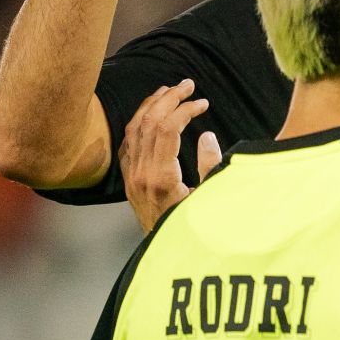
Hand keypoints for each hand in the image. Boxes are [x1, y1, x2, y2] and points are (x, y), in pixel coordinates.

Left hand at [120, 80, 220, 231]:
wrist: (168, 255)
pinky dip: (140, 120)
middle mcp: (140, 174)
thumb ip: (210, 167)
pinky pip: (128, 141)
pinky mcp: (129, 180)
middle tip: (189, 84)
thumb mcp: (211, 200)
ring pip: (134, 129)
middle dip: (169, 99)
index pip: (167, 130)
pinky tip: (153, 113)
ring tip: (170, 90)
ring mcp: (131, 176)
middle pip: (149, 123)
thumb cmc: (196, 230)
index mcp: (161, 177)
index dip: (185, 110)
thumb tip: (206, 136)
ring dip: (152, 105)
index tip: (204, 103)